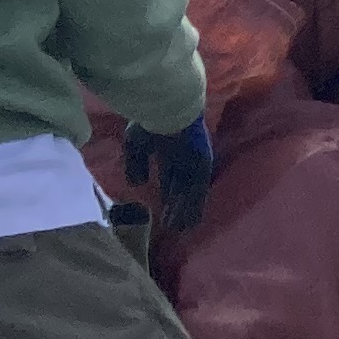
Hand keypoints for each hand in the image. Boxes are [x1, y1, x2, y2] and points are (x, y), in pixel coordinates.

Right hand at [125, 112, 216, 232]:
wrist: (168, 107)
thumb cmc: (149, 122)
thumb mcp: (135, 144)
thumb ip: (135, 164)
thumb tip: (137, 184)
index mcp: (169, 153)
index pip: (169, 180)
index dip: (167, 197)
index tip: (163, 213)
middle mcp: (183, 160)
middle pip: (182, 190)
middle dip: (177, 208)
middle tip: (174, 228)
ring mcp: (194, 163)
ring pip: (191, 193)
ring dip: (186, 211)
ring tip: (182, 230)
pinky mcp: (203, 165)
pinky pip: (199, 190)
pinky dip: (195, 206)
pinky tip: (191, 221)